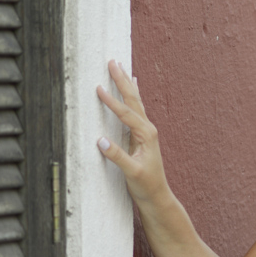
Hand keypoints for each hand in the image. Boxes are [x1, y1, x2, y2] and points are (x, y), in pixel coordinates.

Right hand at [96, 59, 170, 207]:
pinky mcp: (141, 135)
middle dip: (122, 80)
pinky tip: (133, 85)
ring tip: (120, 66)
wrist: (157, 195)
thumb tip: (100, 140)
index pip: (126, 114)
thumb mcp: (131, 172)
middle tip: (112, 61)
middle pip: (133, 100)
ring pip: (135, 102)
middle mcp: (148, 129)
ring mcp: (146, 131)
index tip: (98, 89)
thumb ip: (117, 156)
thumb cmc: (145, 185)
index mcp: (146, 135)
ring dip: (126, 84)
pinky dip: (132, 95)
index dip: (111, 102)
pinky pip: (135, 109)